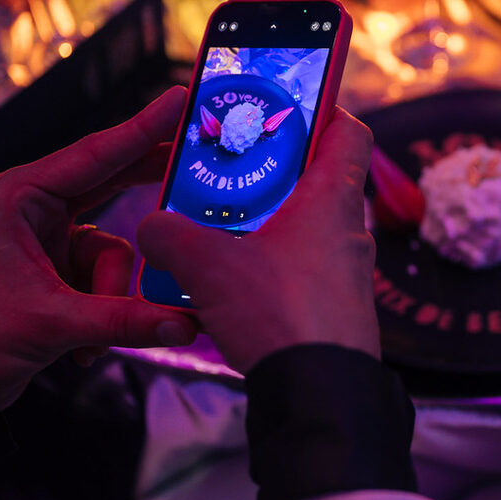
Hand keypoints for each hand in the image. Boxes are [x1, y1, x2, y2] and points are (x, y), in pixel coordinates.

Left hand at [0, 87, 197, 410]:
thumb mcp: (47, 322)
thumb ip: (122, 320)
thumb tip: (183, 323)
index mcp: (19, 198)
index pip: (95, 155)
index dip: (143, 127)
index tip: (179, 100)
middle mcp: (35, 213)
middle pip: (112, 185)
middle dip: (151, 189)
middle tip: (198, 172)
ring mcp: (48, 244)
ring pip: (116, 252)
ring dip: (113, 297)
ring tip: (90, 338)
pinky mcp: (57, 274)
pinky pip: (107, 282)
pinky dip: (106, 314)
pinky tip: (83, 348)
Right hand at [137, 108, 378, 373]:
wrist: (320, 394)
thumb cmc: (279, 314)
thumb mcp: (207, 266)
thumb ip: (170, 235)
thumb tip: (151, 226)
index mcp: (331, 199)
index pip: (348, 131)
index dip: (323, 109)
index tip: (289, 105)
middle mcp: (349, 231)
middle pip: (316, 182)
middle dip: (272, 174)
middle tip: (230, 174)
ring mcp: (348, 273)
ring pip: (306, 231)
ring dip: (267, 226)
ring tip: (220, 232)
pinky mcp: (337, 309)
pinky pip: (303, 273)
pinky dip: (272, 268)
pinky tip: (233, 286)